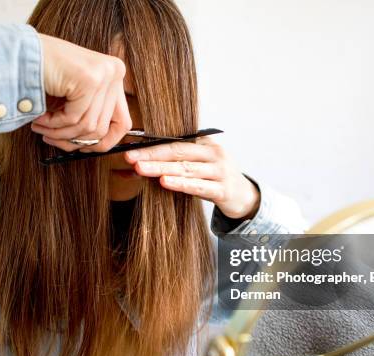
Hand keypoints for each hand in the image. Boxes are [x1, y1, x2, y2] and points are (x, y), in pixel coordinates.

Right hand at [30, 34, 131, 151]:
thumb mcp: (75, 98)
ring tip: (41, 128)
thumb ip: (91, 116)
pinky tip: (39, 118)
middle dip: (73, 141)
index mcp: (115, 75)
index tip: (80, 148)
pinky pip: (74, 118)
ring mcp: (104, 74)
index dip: (102, 143)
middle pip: (103, 129)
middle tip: (50, 138)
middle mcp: (115, 72)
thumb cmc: (44, 75)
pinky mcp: (89, 79)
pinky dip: (53, 124)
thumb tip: (99, 146)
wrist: (16, 52)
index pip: (123, 123)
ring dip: (59, 133)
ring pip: (88, 127)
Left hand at [124, 138, 260, 218]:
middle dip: (151, 154)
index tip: (131, 148)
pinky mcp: (222, 189)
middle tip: (130, 157)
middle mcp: (214, 153)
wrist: (244, 196)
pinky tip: (164, 182)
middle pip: (178, 151)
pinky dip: (180, 183)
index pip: (174, 141)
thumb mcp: (196, 166)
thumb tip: (131, 169)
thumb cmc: (213, 179)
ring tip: (141, 168)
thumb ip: (170, 164)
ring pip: (186, 168)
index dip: (151, 145)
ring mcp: (219, 171)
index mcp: (205, 142)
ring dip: (161, 168)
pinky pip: (198, 186)